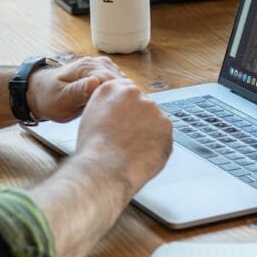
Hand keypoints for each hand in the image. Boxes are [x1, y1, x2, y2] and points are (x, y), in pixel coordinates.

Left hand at [26, 56, 122, 122]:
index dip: (118, 98)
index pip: (113, 81)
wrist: (40, 93)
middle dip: (122, 98)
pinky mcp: (103, 74)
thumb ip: (78, 91)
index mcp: (86, 67)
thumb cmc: (49, 97)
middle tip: (118, 117)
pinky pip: (118, 84)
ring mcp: (101, 67)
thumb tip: (96, 82)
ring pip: (122, 83)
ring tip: (117, 113)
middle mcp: (96, 63)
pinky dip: (119, 95)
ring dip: (122, 96)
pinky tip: (114, 107)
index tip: (118, 113)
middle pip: (121, 81)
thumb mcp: (61, 98)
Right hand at [76, 77, 172, 194]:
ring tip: (133, 148)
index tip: (126, 118)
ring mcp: (151, 108)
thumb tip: (116, 111)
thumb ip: (106, 106)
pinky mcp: (166, 125)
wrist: (105, 167)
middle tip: (128, 137)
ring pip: (154, 119)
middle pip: (142, 103)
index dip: (126, 107)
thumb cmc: (94, 149)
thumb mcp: (90, 117)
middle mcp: (132, 93)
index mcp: (111, 89)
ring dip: (148, 130)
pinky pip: (163, 134)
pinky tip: (143, 153)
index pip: (125, 90)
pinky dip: (157, 143)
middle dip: (138, 118)